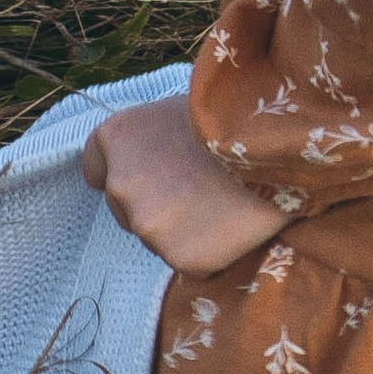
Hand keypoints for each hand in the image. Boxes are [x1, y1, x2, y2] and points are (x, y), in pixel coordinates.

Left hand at [83, 90, 295, 274]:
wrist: (276, 145)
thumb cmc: (231, 118)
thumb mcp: (175, 110)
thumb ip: (149, 140)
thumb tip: (149, 158)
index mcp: (115, 139)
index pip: (96, 171)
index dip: (127, 175)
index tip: (151, 177)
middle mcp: (120, 184)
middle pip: (125, 211)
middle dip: (155, 207)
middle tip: (199, 192)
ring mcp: (147, 225)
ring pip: (157, 240)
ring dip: (181, 232)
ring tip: (221, 206)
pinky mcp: (179, 257)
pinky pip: (190, 263)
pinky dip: (209, 252)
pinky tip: (232, 227)